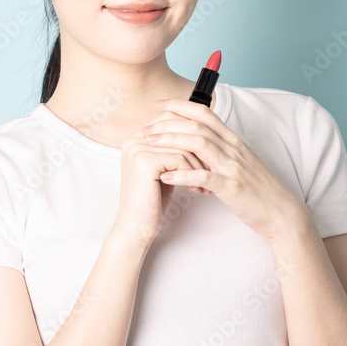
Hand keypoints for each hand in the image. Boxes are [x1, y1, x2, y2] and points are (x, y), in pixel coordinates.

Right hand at [110, 122, 210, 247]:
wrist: (137, 228)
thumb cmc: (153, 200)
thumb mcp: (164, 168)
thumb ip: (172, 147)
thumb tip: (198, 128)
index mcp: (137, 137)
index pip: (172, 119)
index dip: (194, 135)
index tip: (206, 157)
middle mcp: (134, 139)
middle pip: (178, 129)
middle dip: (199, 150)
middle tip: (213, 169)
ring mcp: (137, 149)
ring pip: (183, 145)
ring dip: (199, 165)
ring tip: (205, 184)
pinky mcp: (143, 162)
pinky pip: (179, 158)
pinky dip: (193, 174)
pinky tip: (195, 189)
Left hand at [140, 98, 306, 240]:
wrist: (282, 212)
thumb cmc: (258, 188)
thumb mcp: (238, 162)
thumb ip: (218, 150)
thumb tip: (195, 143)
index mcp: (232, 140)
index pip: (204, 113)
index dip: (180, 105)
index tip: (159, 104)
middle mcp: (232, 148)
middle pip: (196, 125)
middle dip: (167, 123)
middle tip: (145, 128)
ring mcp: (233, 167)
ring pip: (198, 144)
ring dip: (170, 141)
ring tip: (149, 144)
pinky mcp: (232, 187)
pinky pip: (204, 176)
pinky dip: (182, 175)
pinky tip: (165, 176)